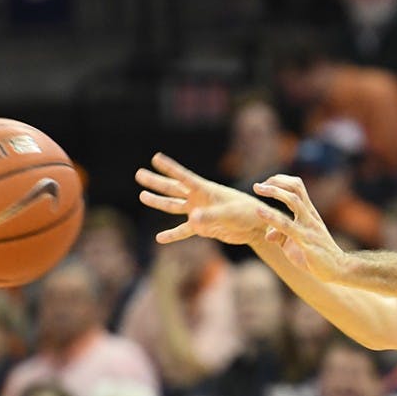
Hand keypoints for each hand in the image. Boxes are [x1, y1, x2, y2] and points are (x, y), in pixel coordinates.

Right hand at [136, 153, 264, 244]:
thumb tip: (191, 219)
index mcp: (206, 190)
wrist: (258, 227)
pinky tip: (159, 238)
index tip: (155, 157)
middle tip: (138, 174)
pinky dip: (172, 234)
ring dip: (159, 201)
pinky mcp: (203, 227)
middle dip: (156, 182)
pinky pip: (184, 230)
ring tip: (142, 195)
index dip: (170, 168)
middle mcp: (200, 199)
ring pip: (174, 206)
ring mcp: (200, 212)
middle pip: (173, 189)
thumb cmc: (248, 213)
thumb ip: (210, 216)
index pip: (184, 177)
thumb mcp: (230, 214)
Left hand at [252, 174, 347, 280]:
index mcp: (310, 213)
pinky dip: (272, 216)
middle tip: (257, 186)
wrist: (338, 268)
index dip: (281, 181)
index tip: (265, 184)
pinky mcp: (306, 241)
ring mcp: (309, 227)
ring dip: (274, 192)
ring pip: (293, 201)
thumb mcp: (297, 242)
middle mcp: (310, 216)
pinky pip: (287, 226)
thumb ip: (281, 235)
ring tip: (257, 189)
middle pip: (295, 189)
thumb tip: (267, 235)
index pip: (297, 187)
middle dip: (275, 183)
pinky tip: (259, 211)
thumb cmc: (317, 255)